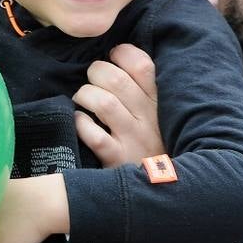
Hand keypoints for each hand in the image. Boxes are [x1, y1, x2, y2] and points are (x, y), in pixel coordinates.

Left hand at [73, 44, 164, 167]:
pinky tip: (80, 122)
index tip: (112, 57)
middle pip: (116, 79)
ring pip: (104, 103)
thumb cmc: (154, 143)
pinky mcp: (117, 160)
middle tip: (92, 79)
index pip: (142, 65)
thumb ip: (145, 88)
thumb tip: (118, 54)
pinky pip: (94, 135)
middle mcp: (148, 118)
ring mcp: (133, 139)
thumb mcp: (161, 114)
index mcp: (160, 101)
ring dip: (85, 95)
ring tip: (82, 99)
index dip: (122, 53)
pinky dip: (81, 123)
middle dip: (96, 72)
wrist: (163, 188)